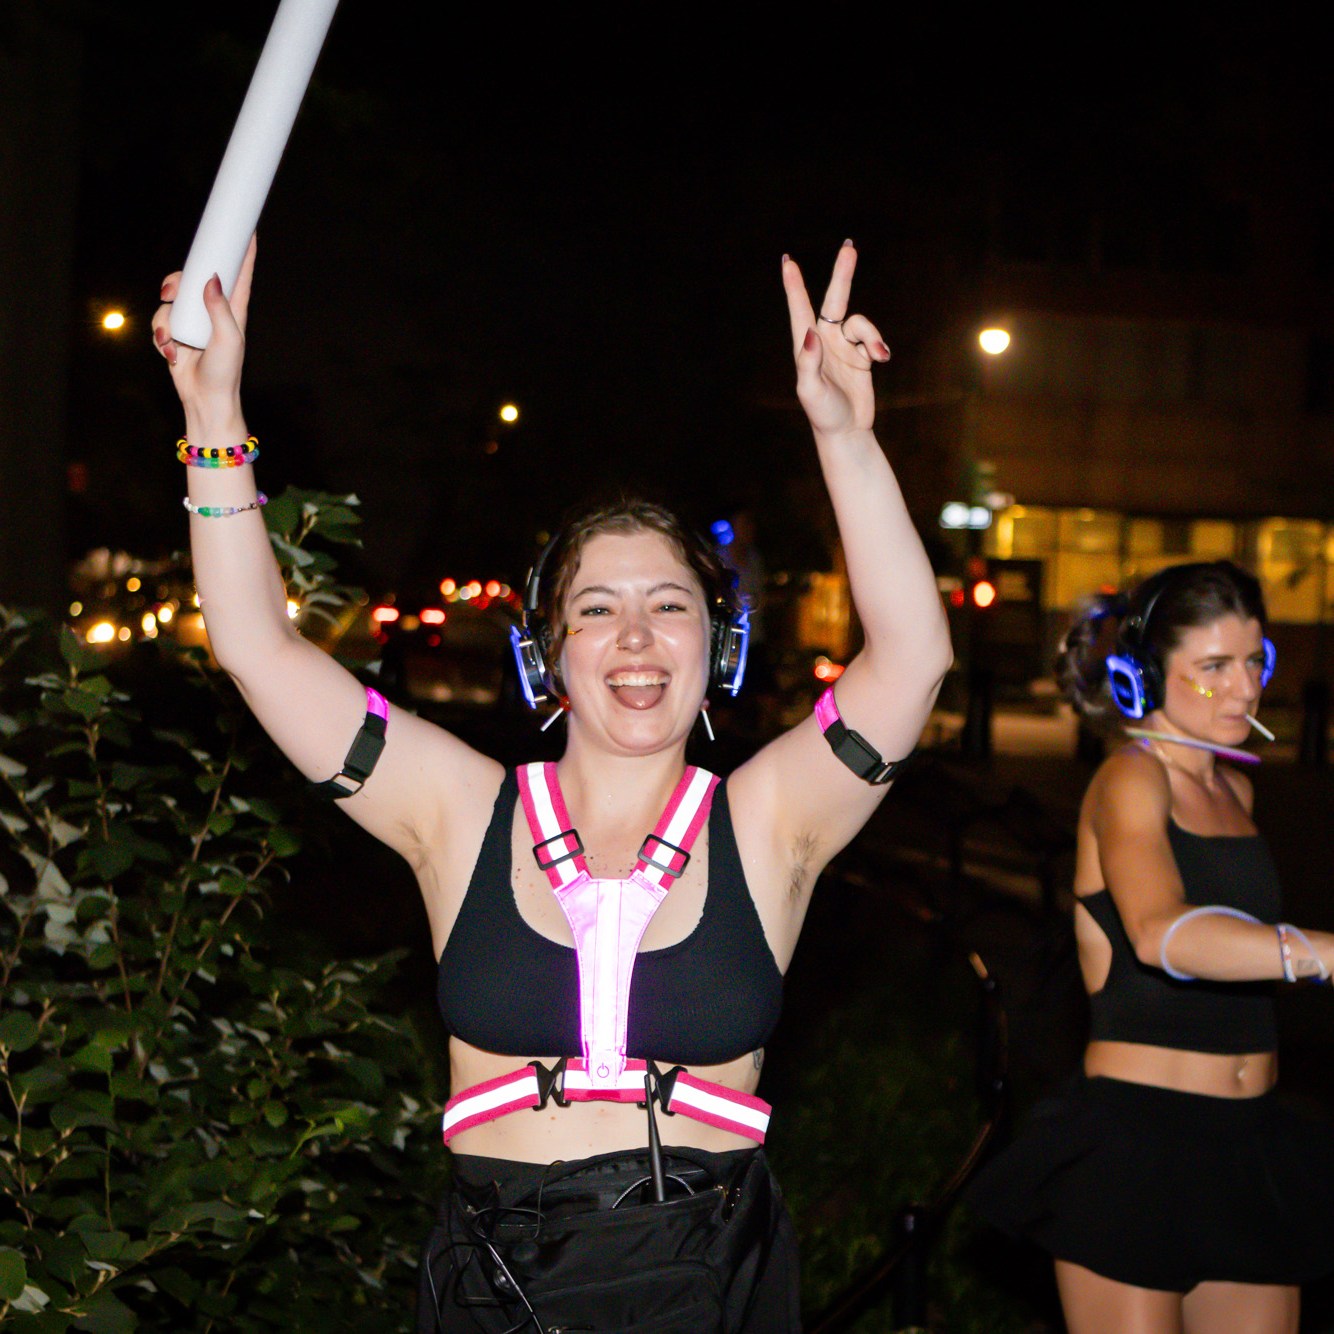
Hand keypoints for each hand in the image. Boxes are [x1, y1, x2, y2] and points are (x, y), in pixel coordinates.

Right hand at [151, 234, 255, 424]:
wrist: (204, 400)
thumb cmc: (224, 372)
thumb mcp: (228, 340)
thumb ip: (220, 309)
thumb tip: (211, 278)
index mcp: (233, 308)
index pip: (240, 273)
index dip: (243, 251)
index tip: (248, 229)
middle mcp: (213, 310)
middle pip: (194, 277)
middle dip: (177, 281)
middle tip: (170, 291)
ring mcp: (193, 321)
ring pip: (170, 300)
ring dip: (164, 320)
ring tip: (171, 342)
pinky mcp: (176, 333)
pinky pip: (160, 320)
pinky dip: (160, 335)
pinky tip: (170, 353)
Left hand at [782, 241, 890, 438]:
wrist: (847, 432)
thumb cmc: (823, 414)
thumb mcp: (811, 391)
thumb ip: (808, 363)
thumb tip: (810, 333)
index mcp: (806, 346)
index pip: (800, 310)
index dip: (794, 285)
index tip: (788, 261)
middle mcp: (824, 341)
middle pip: (833, 300)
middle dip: (842, 275)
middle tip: (849, 248)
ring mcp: (843, 347)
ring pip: (861, 323)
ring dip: (872, 335)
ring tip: (879, 356)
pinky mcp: (861, 356)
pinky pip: (872, 339)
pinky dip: (878, 345)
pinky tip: (882, 360)